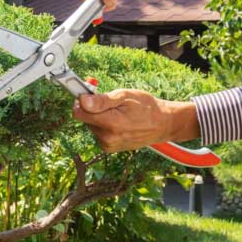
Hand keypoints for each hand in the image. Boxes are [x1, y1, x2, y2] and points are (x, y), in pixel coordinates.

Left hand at [72, 89, 200, 152]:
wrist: (162, 124)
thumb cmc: (146, 106)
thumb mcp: (125, 96)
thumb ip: (102, 100)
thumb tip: (82, 101)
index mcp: (110, 123)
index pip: (79, 113)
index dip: (82, 101)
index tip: (88, 93)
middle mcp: (107, 138)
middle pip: (85, 119)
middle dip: (93, 109)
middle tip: (111, 103)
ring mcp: (108, 145)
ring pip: (92, 126)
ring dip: (100, 117)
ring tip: (118, 113)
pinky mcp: (110, 148)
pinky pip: (98, 133)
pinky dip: (104, 126)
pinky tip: (119, 122)